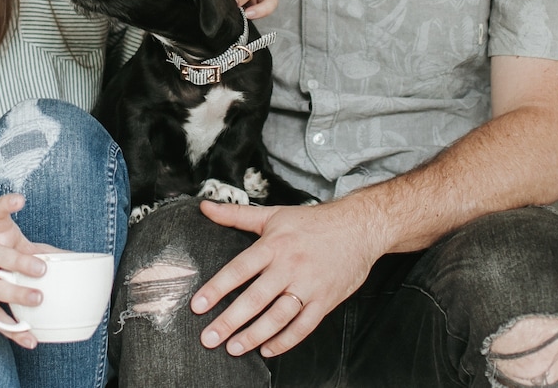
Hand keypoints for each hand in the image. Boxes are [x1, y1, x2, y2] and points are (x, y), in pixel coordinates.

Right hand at [0, 193, 60, 348]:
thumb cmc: (0, 259)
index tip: (19, 200)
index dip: (4, 205)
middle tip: (41, 269)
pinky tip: (31, 339)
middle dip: (18, 261)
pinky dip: (15, 332)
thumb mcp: (17, 247)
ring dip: (16, 294)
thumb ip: (44, 251)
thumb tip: (81, 259)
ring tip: (38, 299)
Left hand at [190, 199, 382, 357]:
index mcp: (274, 245)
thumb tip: (205, 207)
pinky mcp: (325, 300)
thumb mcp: (273, 215)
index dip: (217, 289)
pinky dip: (285, 341)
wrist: (359, 226)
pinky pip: (303, 326)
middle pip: (255, 298)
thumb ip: (236, 214)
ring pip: (278, 316)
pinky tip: (268, 349)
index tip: (198, 306)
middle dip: (230, 321)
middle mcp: (290, 266)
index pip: (239, 269)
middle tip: (209, 338)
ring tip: (234, 348)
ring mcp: (309, 285)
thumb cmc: (314, 222)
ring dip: (254, 335)